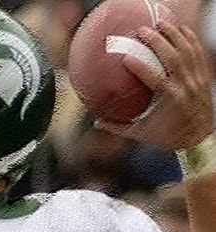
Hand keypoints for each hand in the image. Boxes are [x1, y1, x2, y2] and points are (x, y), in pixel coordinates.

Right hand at [94, 22, 213, 150]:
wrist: (199, 138)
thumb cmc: (167, 137)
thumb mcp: (141, 134)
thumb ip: (118, 127)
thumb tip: (96, 123)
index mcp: (169, 99)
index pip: (154, 79)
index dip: (140, 67)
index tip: (126, 58)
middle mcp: (185, 86)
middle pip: (172, 58)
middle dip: (158, 41)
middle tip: (142, 30)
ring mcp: (196, 80)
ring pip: (186, 51)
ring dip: (174, 34)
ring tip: (160, 23)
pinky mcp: (204, 76)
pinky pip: (197, 53)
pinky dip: (190, 39)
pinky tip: (181, 29)